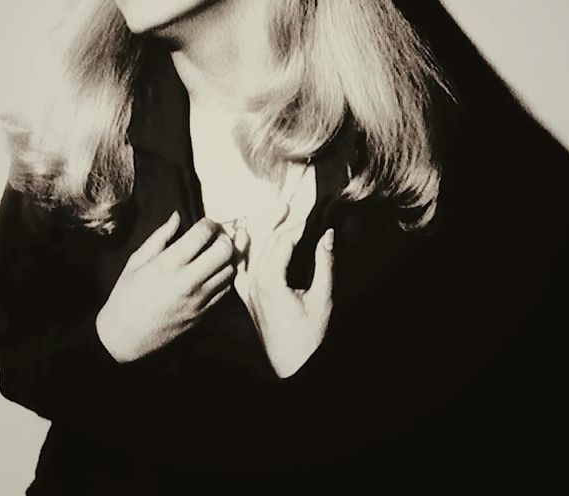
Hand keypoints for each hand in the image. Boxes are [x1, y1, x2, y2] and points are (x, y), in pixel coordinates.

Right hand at [96, 212, 235, 362]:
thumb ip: (160, 237)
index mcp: (169, 264)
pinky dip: (225, 277)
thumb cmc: (126, 296)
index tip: (206, 223)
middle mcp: (188, 280)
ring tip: (216, 253)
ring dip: (227, 257)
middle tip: (216, 236)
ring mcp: (199, 299)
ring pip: (229, 270)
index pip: (203, 234)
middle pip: (224, 250)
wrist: (125, 337)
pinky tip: (214, 272)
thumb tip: (177, 216)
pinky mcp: (204, 314)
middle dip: (224, 237)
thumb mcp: (137, 261)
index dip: (209, 223)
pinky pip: (226, 290)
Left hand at [239, 202, 334, 378]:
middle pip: (265, 242)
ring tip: (270, 213)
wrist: (292, 366)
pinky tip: (244, 237)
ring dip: (260, 230)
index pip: (283, 242)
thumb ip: (325, 264)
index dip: (297, 225)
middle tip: (288, 203)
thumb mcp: (323, 299)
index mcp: (270, 281)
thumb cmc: (309, 338)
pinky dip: (243, 250)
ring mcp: (247, 291)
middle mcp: (253, 283)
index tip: (309, 213)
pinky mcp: (246, 298)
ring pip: (250, 251)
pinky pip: (240, 267)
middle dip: (279, 221)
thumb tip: (328, 235)